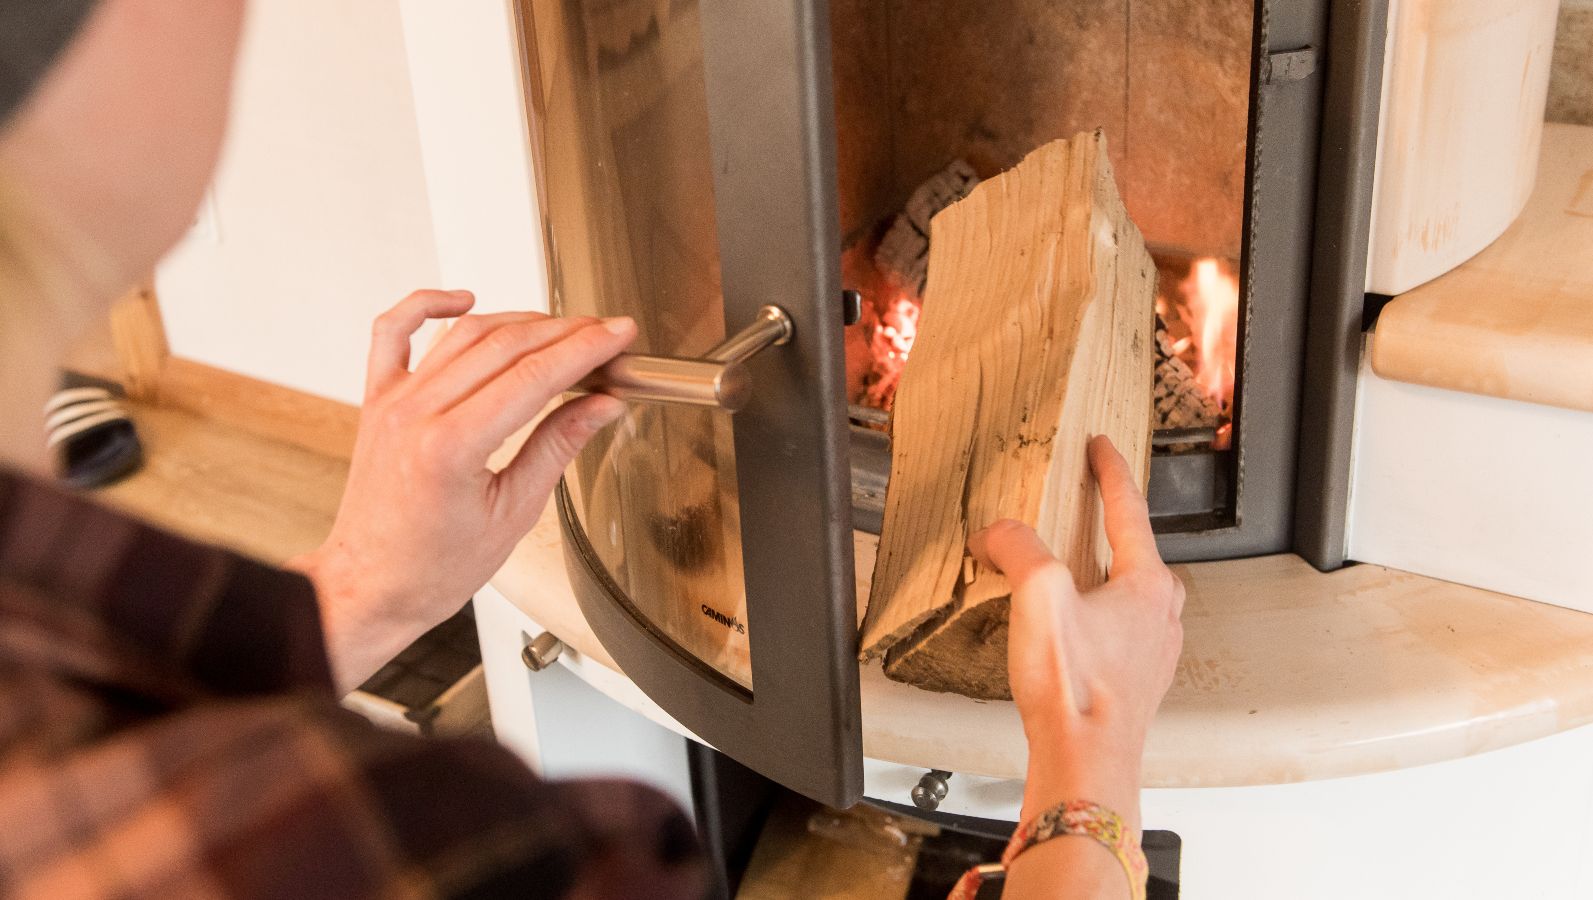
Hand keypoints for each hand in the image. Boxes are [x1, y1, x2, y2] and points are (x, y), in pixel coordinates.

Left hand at [292, 290, 637, 692]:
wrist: (370, 586)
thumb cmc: (432, 568)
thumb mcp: (513, 514)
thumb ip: (557, 447)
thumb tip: (600, 406)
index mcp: (452, 448)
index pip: (534, 376)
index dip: (586, 349)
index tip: (618, 336)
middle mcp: (417, 414)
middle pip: (505, 345)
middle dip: (565, 332)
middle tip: (605, 333)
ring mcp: (394, 401)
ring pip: (464, 333)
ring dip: (520, 322)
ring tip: (562, 329)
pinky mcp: (378, 399)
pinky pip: (394, 331)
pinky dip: (427, 304)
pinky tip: (464, 300)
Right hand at [969, 436, 1183, 833]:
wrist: (1086, 765)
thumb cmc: (1074, 691)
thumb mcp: (1038, 595)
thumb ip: (1017, 548)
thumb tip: (999, 533)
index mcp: (1147, 586)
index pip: (1129, 510)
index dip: (1110, 472)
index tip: (1101, 448)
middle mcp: (1161, 618)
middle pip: (1140, 554)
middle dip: (1115, 528)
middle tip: (1090, 510)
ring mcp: (1152, 654)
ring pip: (1132, 598)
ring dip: (1104, 578)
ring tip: (1068, 573)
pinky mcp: (1134, 685)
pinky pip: (1120, 634)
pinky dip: (1096, 618)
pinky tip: (1068, 630)